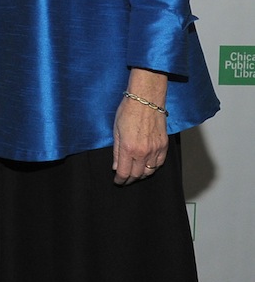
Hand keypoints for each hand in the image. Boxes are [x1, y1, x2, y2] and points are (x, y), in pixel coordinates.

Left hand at [112, 70, 168, 184]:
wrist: (146, 100)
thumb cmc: (128, 111)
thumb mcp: (116, 130)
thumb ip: (116, 151)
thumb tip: (116, 167)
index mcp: (128, 148)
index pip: (124, 172)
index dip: (120, 180)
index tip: (117, 181)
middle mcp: (143, 152)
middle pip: (137, 174)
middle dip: (129, 179)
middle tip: (124, 179)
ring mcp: (155, 150)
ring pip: (149, 171)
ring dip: (141, 175)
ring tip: (135, 174)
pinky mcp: (164, 146)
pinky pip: (159, 164)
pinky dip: (152, 167)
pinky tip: (147, 166)